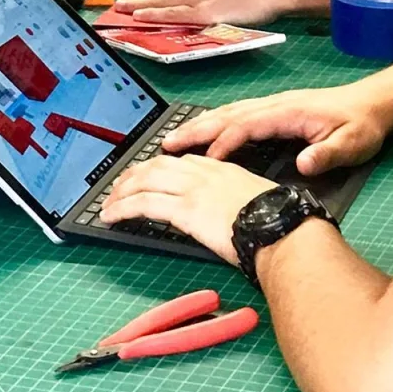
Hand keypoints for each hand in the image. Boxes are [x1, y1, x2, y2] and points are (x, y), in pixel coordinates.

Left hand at [99, 153, 277, 264]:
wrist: (283, 229)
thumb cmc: (279, 222)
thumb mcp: (256, 200)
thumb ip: (236, 199)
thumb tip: (228, 212)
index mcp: (222, 169)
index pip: (181, 162)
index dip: (158, 167)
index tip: (146, 173)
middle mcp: (204, 173)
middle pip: (158, 165)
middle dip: (134, 174)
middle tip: (118, 186)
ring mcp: (193, 189)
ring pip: (146, 181)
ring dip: (122, 191)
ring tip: (109, 202)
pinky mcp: (185, 209)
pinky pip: (144, 203)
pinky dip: (123, 207)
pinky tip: (111, 215)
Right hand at [161, 84, 390, 176]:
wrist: (375, 104)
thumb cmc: (363, 125)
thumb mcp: (353, 143)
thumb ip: (328, 154)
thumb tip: (304, 165)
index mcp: (288, 111)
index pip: (247, 125)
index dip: (225, 142)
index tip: (204, 161)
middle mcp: (274, 104)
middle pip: (228, 114)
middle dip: (196, 128)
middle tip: (166, 143)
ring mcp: (272, 105)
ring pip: (229, 112)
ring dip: (200, 124)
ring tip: (174, 138)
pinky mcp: (274, 110)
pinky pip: (237, 114)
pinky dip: (215, 122)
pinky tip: (204, 132)